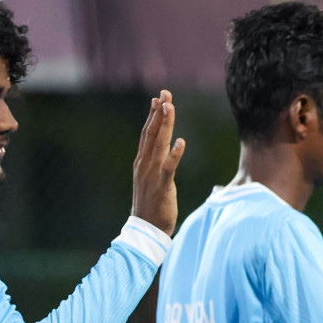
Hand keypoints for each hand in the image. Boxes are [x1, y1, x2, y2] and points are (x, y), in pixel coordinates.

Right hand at [130, 91, 187, 236]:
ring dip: (165, 124)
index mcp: (142, 162)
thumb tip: (166, 149)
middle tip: (165, 93)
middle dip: (158, 112)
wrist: (145, 229)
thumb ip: (158, 163)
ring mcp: (151, 174)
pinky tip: (181, 141)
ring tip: (170, 107)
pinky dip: (174, 154)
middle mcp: (144, 164)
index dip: (153, 115)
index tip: (158, 98)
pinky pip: (169, 167)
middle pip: (151, 133)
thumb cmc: (152, 205)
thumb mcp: (153, 180)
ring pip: (159, 144)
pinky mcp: (162, 186)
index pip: (147, 134)